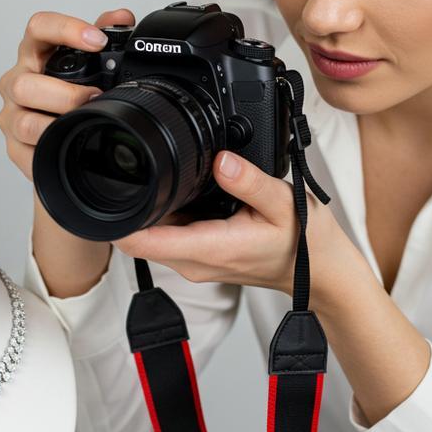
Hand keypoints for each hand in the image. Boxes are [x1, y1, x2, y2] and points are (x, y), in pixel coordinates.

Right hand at [0, 6, 134, 181]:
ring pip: (25, 122)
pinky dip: (52, 150)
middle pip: (25, 84)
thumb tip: (122, 18)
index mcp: (35, 55)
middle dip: (65, 93)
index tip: (97, 40)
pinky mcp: (15, 148)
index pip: (39, 28)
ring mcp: (13, 116)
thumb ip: (106, 36)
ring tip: (84, 123)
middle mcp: (17, 82)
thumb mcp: (91, 63)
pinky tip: (70, 146)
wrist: (64, 137)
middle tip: (95, 97)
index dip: (67, 29)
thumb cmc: (73, 93)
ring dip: (58, 123)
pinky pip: (28, 153)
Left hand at [112, 148, 356, 296]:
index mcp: (210, 248)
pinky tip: (189, 191)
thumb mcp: (286, 202)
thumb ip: (251, 181)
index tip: (110, 189)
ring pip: (153, 234)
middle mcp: (195, 262)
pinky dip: (170, 214)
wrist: (321, 272)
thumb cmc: (307, 243)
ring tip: (167, 175)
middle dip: (131, 202)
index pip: (141, 242)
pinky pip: (171, 235)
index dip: (116, 218)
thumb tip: (222, 160)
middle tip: (140, 165)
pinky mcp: (202, 257)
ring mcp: (197, 262)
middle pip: (138, 235)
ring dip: (152, 207)